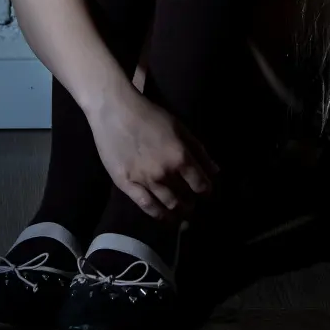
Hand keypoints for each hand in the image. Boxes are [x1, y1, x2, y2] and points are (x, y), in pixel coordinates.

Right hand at [87, 87, 219, 221]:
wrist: (115, 111)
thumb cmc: (150, 115)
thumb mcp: (180, 128)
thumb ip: (198, 150)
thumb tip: (215, 171)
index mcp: (180, 157)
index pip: (200, 184)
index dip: (206, 191)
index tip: (205, 192)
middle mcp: (165, 173)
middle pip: (185, 198)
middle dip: (192, 203)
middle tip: (192, 204)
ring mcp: (145, 180)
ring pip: (168, 205)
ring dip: (178, 212)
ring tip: (181, 215)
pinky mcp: (127, 184)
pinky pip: (146, 206)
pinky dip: (158, 215)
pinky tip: (164, 218)